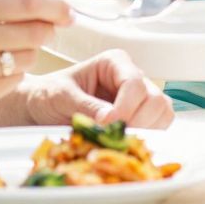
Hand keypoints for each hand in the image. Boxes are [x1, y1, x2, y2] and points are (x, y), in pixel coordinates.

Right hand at [0, 0, 69, 124]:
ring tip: (2, 54)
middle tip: (36, 33)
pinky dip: (11, 76)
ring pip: (29, 58)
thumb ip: (4, 0)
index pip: (27, 3)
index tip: (68, 12)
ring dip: (26, 55)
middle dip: (44, 32)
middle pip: (36, 32)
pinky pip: (15, 81)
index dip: (56, 7)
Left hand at [20, 49, 174, 128]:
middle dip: (137, 121)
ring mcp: (139, 97)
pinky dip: (147, 136)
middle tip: (114, 135)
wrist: (42, 107)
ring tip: (119, 139)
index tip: (106, 124)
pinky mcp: (140, 116)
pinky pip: (158, 126)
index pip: (134, 83)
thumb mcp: (61, 97)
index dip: (125, 107)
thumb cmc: (49, 95)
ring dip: (145, 130)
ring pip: (162, 112)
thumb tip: (110, 119)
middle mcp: (132, 77)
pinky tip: (125, 141)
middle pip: (154, 98)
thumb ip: (86, 105)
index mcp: (115, 63)